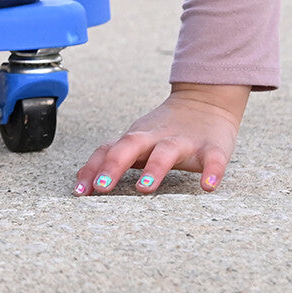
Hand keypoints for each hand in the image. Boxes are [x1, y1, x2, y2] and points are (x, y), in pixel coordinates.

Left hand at [75, 83, 249, 195]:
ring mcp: (183, 141)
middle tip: (101, 187)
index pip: (108, 150)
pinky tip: (207, 186)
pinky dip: (211, 171)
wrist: (204, 100)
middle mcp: (155, 137)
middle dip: (114, 165)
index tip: (79, 192)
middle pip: (130, 145)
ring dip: (154, 169)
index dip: (92, 168)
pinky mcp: (212, 147)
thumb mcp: (137, 141)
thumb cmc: (164, 129)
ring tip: (144, 188)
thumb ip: (113, 157)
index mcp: (136, 138)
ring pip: (166, 152)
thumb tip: (82, 180)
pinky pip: (212, 159)